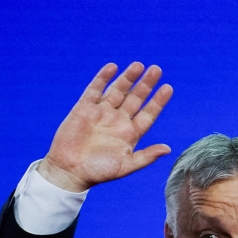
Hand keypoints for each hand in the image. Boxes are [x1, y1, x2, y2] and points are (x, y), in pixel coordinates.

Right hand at [38, 62, 173, 191]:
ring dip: (128, 78)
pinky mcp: (84, 108)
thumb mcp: (126, 166)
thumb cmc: (98, 172)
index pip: (148, 113)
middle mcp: (117, 120)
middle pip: (136, 98)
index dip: (158, 101)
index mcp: (130, 133)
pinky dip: (103, 78)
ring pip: (118, 90)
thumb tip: (168, 149)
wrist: (70, 171)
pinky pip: (95, 89)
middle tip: (157, 69)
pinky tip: (113, 67)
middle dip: (146, 84)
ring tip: (139, 65)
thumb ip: (146, 156)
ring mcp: (101, 113)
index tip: (168, 88)